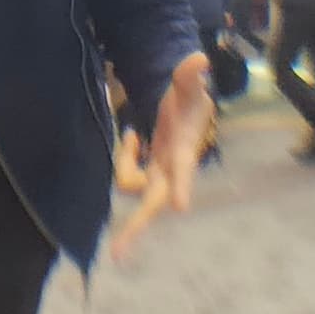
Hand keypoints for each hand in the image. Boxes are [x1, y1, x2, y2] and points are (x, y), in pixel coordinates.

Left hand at [109, 55, 214, 263]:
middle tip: (117, 254)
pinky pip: (127, 176)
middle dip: (136, 228)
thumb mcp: (190, 85)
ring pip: (130, 185)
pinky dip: (125, 160)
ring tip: (132, 136)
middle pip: (151, 204)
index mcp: (183, 152)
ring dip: (125, 162)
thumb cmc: (190, 99)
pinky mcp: (146, 174)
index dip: (182, 186)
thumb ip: (190, 74)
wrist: (185, 108)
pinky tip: (132, 140)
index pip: (182, 171)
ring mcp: (157, 175)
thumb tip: (197, 59)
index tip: (180, 207)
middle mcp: (169, 171)